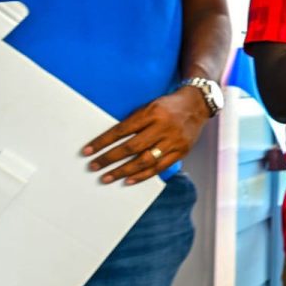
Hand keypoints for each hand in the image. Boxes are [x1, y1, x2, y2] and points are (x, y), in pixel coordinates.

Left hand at [83, 86, 210, 184]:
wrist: (197, 105)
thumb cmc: (168, 106)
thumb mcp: (149, 107)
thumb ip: (134, 122)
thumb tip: (111, 141)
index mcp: (152, 113)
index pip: (122, 130)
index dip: (103, 142)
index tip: (88, 151)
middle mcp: (164, 127)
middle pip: (131, 147)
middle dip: (109, 159)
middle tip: (94, 167)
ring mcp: (174, 140)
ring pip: (144, 160)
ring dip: (123, 171)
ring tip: (107, 178)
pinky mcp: (181, 151)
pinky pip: (159, 167)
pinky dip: (142, 175)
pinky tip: (128, 180)